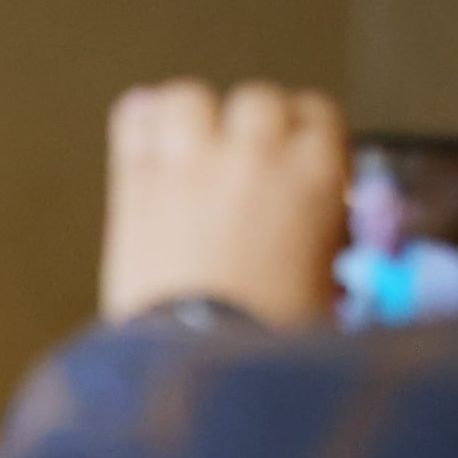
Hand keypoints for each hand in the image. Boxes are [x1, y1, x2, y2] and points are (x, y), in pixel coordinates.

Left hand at [99, 80, 347, 326]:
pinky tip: (147, 141)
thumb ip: (320, 235)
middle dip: (251, 124)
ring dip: (192, 117)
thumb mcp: (324, 283)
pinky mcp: (136, 184)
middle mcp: (255, 156)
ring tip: (192, 145)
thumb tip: (314, 222)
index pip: (317, 112)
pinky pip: (133, 120)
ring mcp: (191, 164)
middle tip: (244, 157)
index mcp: (315, 176)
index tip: (292, 147)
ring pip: (189, 97)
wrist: (201, 359)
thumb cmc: (264, 337)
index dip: (302, 130)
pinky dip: (139, 123)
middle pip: (257, 99)